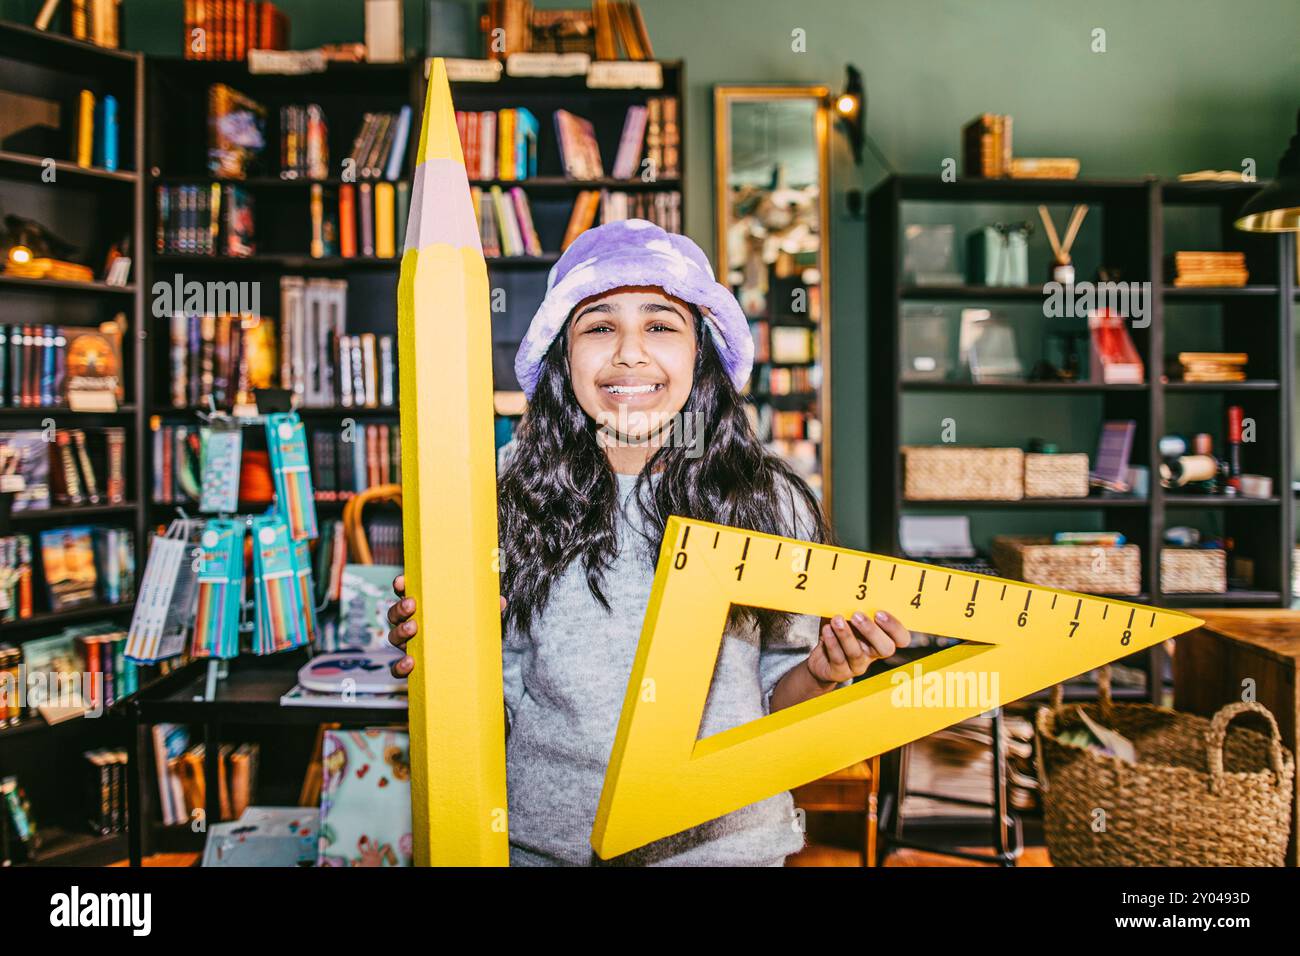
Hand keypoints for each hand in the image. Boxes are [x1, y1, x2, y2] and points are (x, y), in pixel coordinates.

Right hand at [387, 574, 507, 677]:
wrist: (469, 666)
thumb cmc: (467, 632)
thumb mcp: (477, 619)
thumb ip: (486, 609)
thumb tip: (500, 601)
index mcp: (424, 608)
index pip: (406, 593)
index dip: (401, 585)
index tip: (402, 581)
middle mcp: (411, 624)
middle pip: (395, 613)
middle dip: (400, 608)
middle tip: (412, 605)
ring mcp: (409, 646)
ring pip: (393, 637)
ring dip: (400, 631)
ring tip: (412, 628)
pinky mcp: (412, 667)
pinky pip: (398, 668)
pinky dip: (400, 666)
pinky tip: (410, 662)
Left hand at [805, 609, 911, 686]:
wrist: (820, 658)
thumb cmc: (838, 631)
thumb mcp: (847, 617)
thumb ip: (853, 606)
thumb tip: (853, 587)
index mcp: (882, 639)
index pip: (901, 638)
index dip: (894, 627)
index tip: (879, 612)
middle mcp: (873, 653)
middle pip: (886, 649)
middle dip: (872, 631)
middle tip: (857, 615)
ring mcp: (858, 665)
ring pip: (856, 653)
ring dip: (846, 635)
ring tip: (836, 619)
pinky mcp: (840, 672)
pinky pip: (838, 659)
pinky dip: (832, 643)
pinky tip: (827, 629)